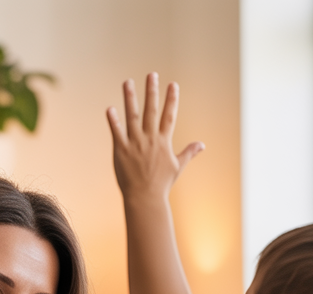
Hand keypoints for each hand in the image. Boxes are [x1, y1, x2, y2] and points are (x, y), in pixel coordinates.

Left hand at [106, 73, 203, 203]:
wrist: (145, 198)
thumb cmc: (161, 184)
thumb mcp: (177, 167)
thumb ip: (189, 153)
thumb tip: (202, 145)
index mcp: (164, 141)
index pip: (169, 115)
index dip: (171, 99)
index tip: (173, 84)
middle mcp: (150, 139)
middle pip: (151, 110)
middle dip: (152, 91)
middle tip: (152, 74)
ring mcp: (135, 144)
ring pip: (132, 116)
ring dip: (129, 98)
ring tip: (127, 82)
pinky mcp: (121, 151)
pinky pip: (116, 132)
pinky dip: (113, 120)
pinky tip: (110, 108)